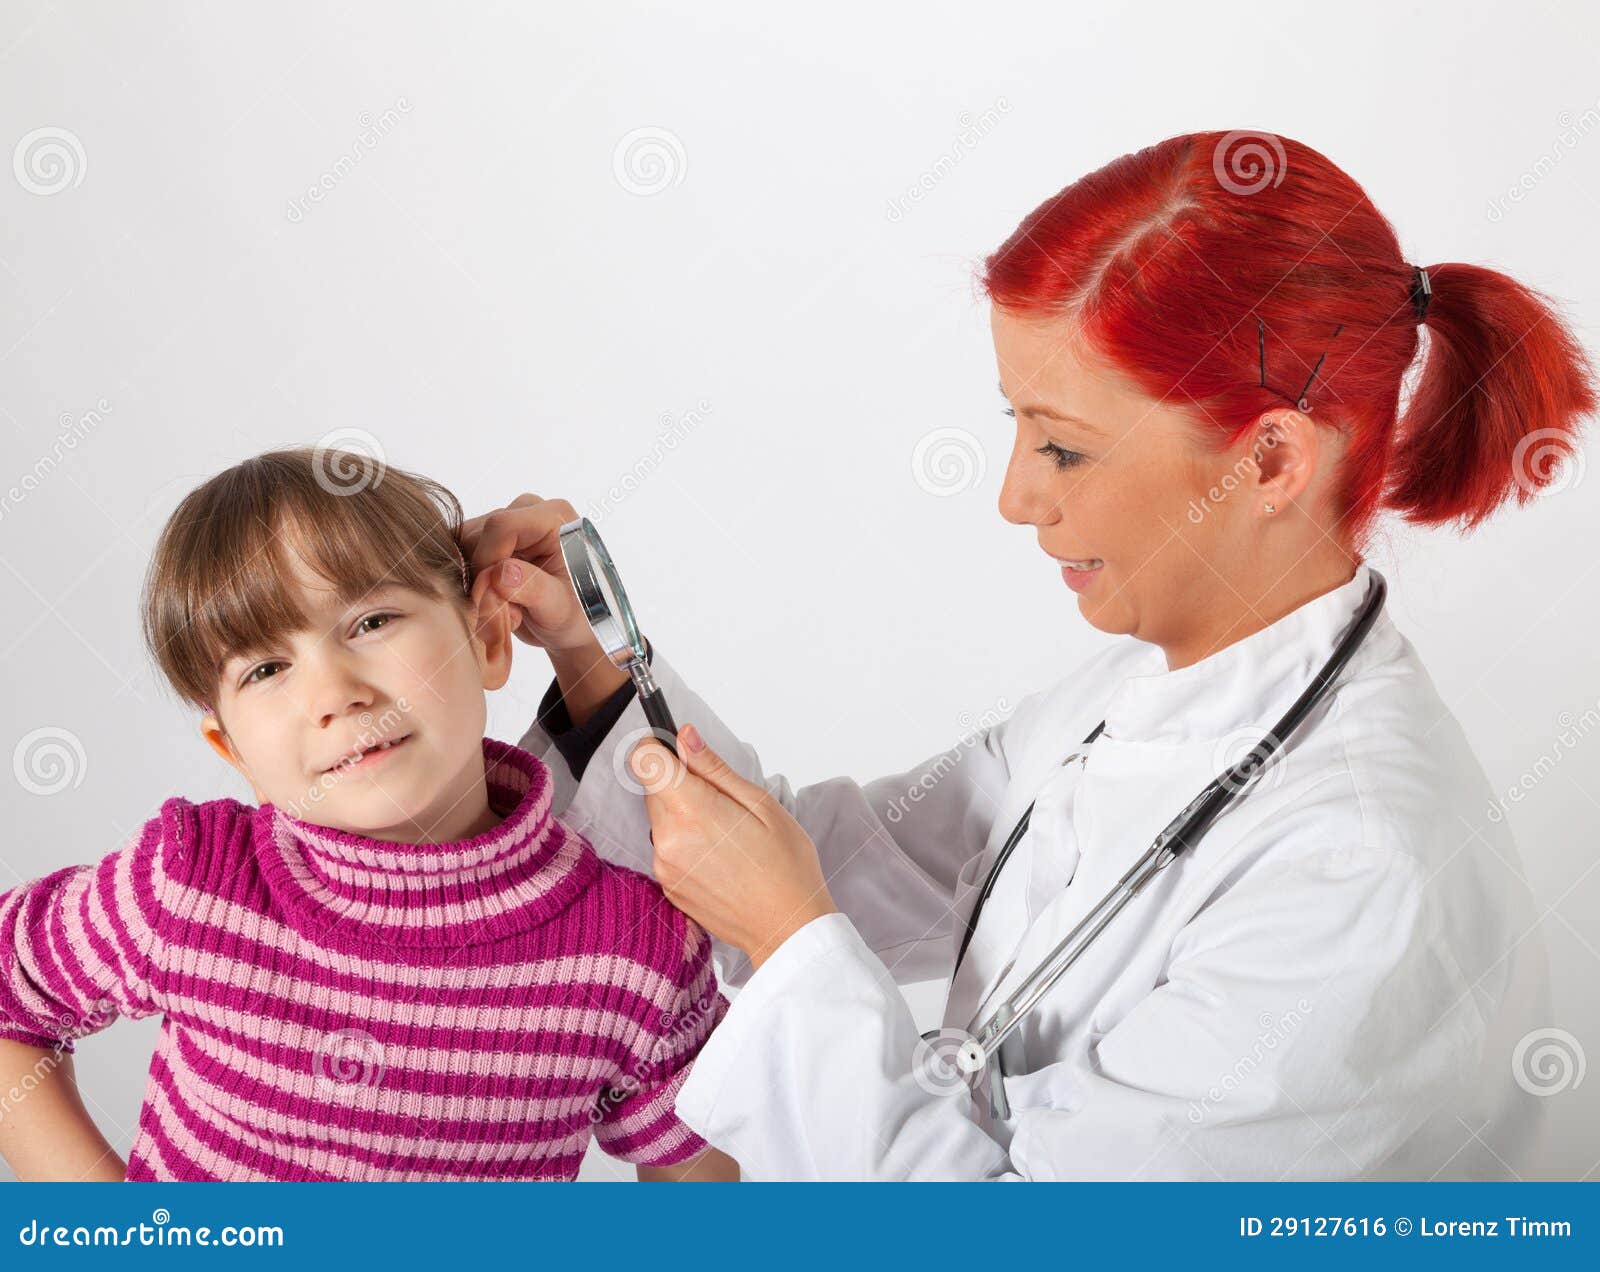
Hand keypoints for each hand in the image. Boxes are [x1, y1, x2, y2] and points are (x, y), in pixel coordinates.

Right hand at [458, 494, 593, 654]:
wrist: (573, 622)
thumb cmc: (576, 613)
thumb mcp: (559, 609)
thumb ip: (532, 589)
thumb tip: (499, 573)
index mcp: (554, 517)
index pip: (501, 526)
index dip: (486, 561)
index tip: (492, 595)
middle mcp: (530, 509)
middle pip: (478, 533)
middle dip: (481, 576)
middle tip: (503, 609)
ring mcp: (510, 519)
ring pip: (465, 544)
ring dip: (474, 579)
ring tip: (504, 606)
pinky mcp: (493, 534)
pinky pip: (463, 552)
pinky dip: (471, 578)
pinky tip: (494, 597)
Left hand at [633, 724, 836, 969]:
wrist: (787, 927)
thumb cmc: (786, 866)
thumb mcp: (761, 804)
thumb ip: (715, 769)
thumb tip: (685, 738)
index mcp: (692, 811)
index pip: (645, 761)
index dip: (656, 746)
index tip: (674, 747)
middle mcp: (668, 840)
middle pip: (652, 789)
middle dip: (678, 783)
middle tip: (721, 799)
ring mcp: (664, 866)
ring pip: (659, 819)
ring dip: (681, 814)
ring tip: (724, 832)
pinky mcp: (667, 886)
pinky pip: (666, 847)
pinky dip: (684, 842)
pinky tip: (718, 854)